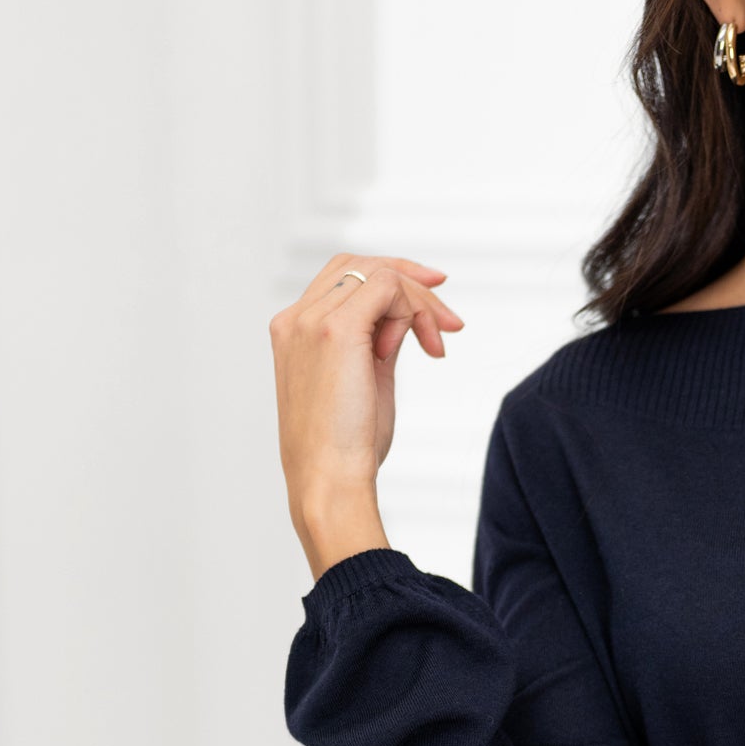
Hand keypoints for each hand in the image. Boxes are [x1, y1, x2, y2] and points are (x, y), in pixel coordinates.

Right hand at [271, 252, 465, 575]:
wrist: (330, 481)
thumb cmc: (347, 446)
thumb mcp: (367, 380)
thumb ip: (380, 341)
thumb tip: (408, 318)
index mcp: (294, 331)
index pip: (344, 278)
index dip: (393, 281)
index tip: (433, 309)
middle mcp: (295, 319)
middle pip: (358, 265)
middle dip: (411, 283)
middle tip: (449, 322)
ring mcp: (310, 321)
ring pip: (377, 274)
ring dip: (419, 302)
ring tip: (436, 344)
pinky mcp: (334, 330)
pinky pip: (386, 287)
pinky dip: (414, 310)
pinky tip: (425, 348)